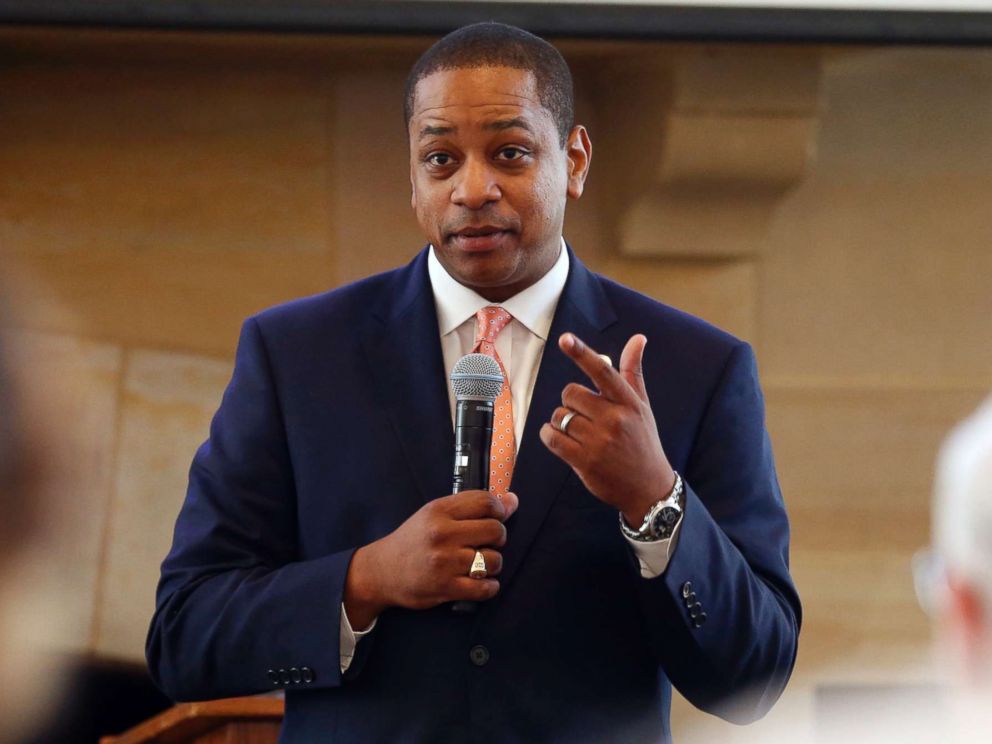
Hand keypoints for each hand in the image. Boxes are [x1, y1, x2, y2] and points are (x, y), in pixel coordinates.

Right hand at [344, 490, 518, 628]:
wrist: (381, 572)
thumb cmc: (413, 540)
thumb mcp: (434, 514)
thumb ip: (471, 507)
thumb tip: (513, 501)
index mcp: (439, 510)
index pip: (485, 502)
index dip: (499, 509)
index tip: (497, 517)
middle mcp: (442, 534)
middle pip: (495, 530)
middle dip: (499, 537)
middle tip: (487, 543)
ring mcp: (444, 562)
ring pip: (493, 560)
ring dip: (493, 564)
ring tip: (481, 564)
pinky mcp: (445, 587)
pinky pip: (484, 588)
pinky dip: (490, 587)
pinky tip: (482, 583)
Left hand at [539, 333, 674, 525]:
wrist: (649, 488)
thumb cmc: (643, 442)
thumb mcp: (642, 406)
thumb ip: (633, 372)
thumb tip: (638, 338)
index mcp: (628, 402)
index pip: (603, 372)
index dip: (582, 353)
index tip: (565, 338)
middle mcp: (615, 419)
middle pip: (570, 393)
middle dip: (571, 402)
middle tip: (584, 416)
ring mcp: (599, 441)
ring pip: (559, 415)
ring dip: (561, 422)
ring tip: (578, 433)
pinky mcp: (585, 461)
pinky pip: (552, 438)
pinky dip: (549, 435)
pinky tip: (559, 439)